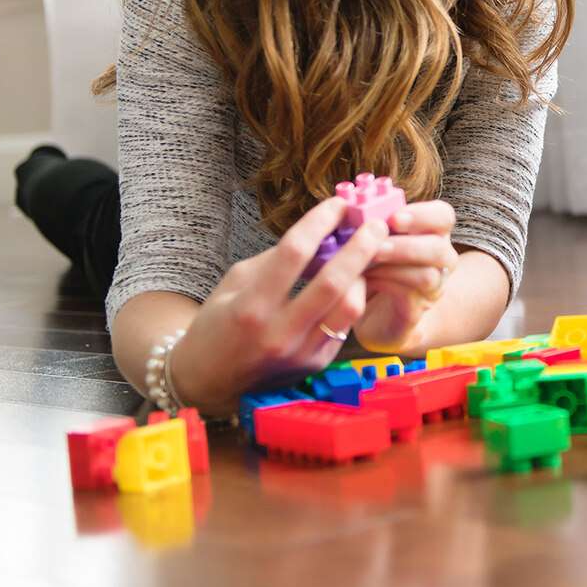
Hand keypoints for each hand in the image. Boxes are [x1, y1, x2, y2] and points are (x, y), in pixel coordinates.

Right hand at [170, 196, 384, 410]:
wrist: (210, 382)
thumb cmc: (219, 324)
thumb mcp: (235, 283)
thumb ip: (276, 259)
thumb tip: (318, 232)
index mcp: (251, 305)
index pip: (294, 252)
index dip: (320, 222)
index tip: (337, 205)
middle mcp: (278, 332)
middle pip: (333, 282)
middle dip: (361, 247)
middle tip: (376, 225)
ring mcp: (300, 352)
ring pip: (350, 307)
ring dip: (363, 275)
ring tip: (365, 257)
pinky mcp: (316, 364)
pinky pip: (344, 325)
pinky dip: (352, 299)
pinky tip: (352, 282)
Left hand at [352, 200, 461, 353]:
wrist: (375, 315)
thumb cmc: (374, 268)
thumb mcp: (375, 241)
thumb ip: (373, 225)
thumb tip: (348, 206)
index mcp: (432, 235)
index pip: (443, 217)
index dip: (423, 215)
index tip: (394, 217)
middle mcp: (440, 262)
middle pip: (440, 249)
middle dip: (406, 245)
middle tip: (377, 244)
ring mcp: (431, 290)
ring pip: (428, 276)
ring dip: (394, 267)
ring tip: (366, 263)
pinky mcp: (416, 313)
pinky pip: (410, 298)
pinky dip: (386, 285)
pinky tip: (365, 280)